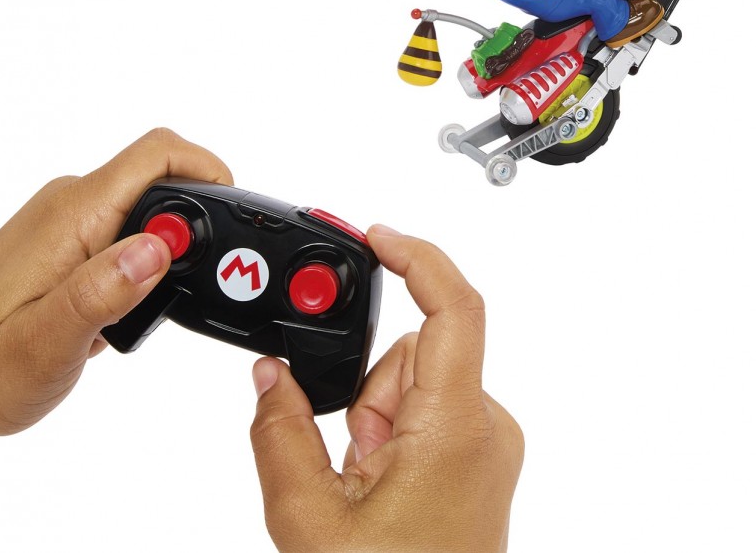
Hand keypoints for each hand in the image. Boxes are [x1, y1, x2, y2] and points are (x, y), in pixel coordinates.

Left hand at [0, 128, 232, 434]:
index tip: (227, 225)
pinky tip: (133, 304)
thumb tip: (156, 249)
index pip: (159, 153)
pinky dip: (153, 259)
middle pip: (164, 177)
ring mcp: (72, 220)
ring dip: (174, 247)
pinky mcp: (73, 240)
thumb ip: (100, 294)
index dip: (209, 171)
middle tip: (197, 282)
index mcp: (74, 215)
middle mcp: (73, 204)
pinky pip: (130, 228)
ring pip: (150, 206)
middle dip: (197, 222)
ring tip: (154, 306)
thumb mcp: (42, 347)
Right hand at [251, 226, 523, 552]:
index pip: (453, 306)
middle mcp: (485, 426)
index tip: (377, 236)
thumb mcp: (308, 520)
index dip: (416, 256)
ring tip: (365, 483)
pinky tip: (381, 485)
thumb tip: (271, 374)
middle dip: (365, 391)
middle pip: (412, 352)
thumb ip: (278, 431)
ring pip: (412, 384)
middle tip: (350, 458)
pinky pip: (425, 410)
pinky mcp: (477, 456)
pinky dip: (392, 433)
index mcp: (455, 428)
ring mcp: (484, 443)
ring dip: (376, 418)